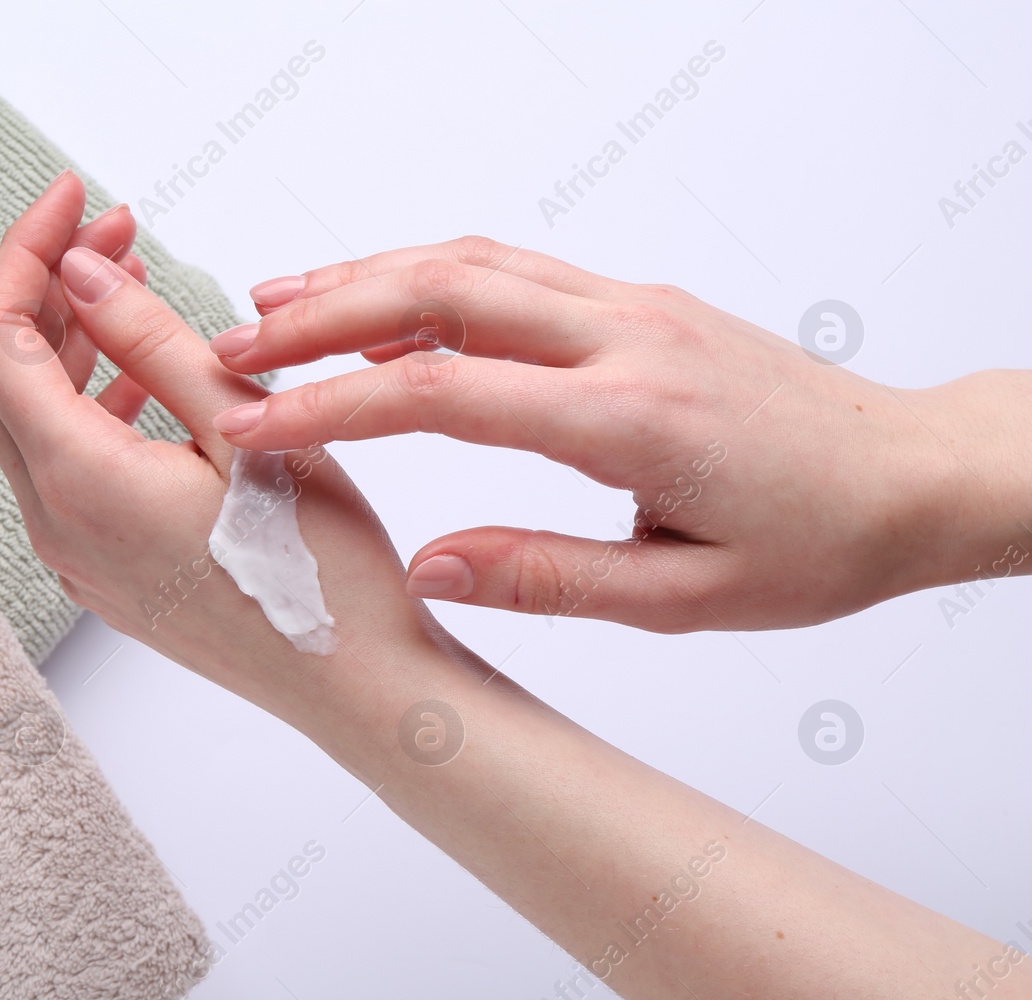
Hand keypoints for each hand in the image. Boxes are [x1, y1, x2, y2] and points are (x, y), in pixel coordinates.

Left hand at [0, 174, 461, 760]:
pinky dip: (89, 406)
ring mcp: (73, 555)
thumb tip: (80, 271)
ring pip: (32, 422)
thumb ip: (152, 341)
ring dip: (71, 344)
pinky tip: (146, 379)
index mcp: (79, 481)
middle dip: (48, 288)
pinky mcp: (103, 571)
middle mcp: (54, 523)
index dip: (25, 252)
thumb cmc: (320, 572)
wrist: (351, 685)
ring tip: (138, 288)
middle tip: (117, 231)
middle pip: (4, 375)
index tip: (75, 198)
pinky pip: (64, 469)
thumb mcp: (244, 428)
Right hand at [207, 237, 1031, 631]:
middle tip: (229, 351)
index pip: (443, 393)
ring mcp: (628, 304)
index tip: (250, 429)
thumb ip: (547, 578)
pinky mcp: (632, 300)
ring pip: (467, 263)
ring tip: (271, 309)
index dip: (331, 407)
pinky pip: (508, 270)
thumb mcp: (685, 597)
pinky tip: (376, 301)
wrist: (909, 473)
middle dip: (318, 318)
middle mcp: (622, 337)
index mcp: (630, 418)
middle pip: (438, 293)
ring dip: (360, 279)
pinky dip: (423, 277)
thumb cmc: (815, 540)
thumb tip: (427, 567)